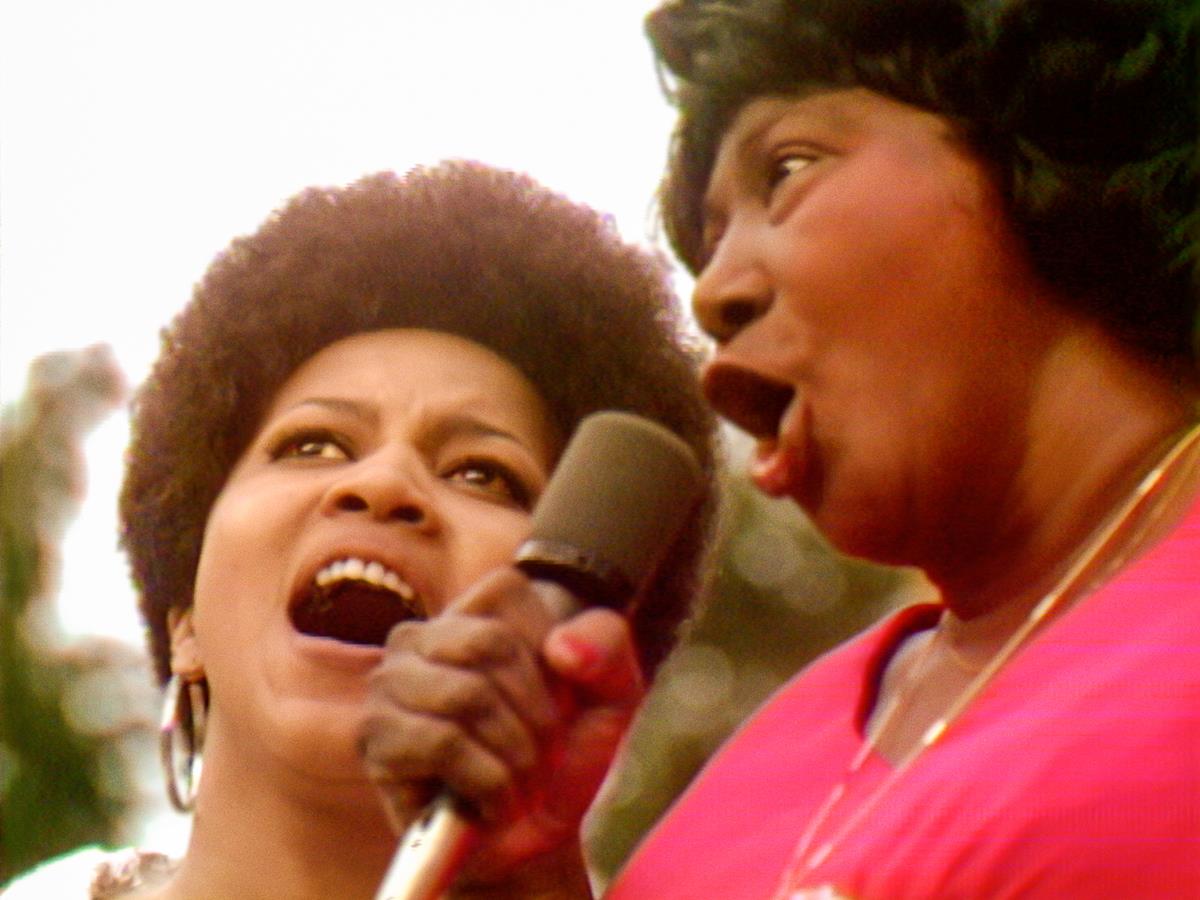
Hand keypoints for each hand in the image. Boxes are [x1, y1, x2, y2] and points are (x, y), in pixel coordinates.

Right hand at [358, 566, 643, 886]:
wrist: (538, 835)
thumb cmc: (568, 752)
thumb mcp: (612, 694)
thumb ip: (607, 646)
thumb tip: (561, 648)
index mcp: (476, 606)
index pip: (511, 596)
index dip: (550, 659)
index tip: (557, 701)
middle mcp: (422, 634)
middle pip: (490, 644)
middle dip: (536, 712)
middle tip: (541, 752)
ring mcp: (389, 684)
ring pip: (465, 694)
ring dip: (513, 752)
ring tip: (516, 776)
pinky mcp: (376, 739)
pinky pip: (442, 742)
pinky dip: (487, 781)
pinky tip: (491, 800)